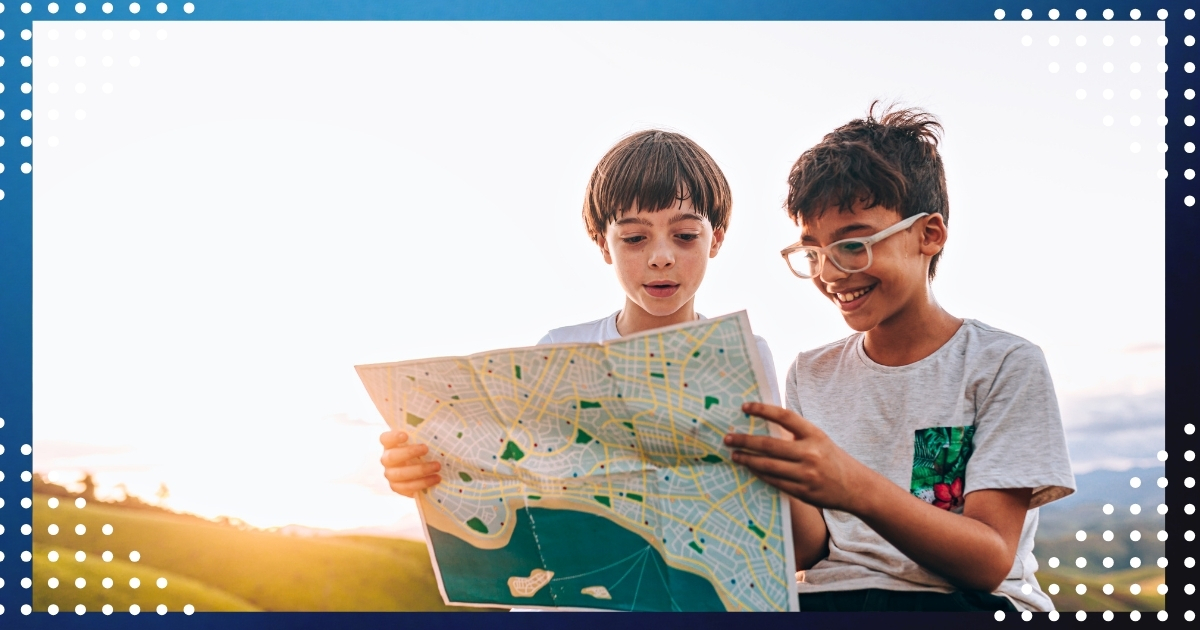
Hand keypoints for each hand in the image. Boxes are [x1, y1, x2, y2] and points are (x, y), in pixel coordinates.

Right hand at [379, 430, 441, 497]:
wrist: (423, 473)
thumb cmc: (422, 451)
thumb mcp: (422, 441)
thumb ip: (425, 434)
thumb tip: (441, 423)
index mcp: (390, 445)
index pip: (385, 439)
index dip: (393, 437)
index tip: (406, 435)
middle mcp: (387, 459)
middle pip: (392, 456)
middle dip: (409, 453)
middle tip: (426, 448)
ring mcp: (391, 475)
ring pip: (400, 474)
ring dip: (420, 470)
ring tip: (437, 466)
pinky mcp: (397, 488)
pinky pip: (407, 487)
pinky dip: (423, 483)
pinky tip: (436, 478)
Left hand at [724, 402, 867, 512]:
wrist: (856, 487)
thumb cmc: (832, 459)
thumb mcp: (819, 440)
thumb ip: (796, 435)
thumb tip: (764, 427)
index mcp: (814, 434)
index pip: (784, 417)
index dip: (763, 410)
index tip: (744, 407)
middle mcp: (810, 453)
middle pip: (769, 445)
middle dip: (744, 441)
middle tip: (727, 438)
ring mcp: (806, 475)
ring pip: (767, 466)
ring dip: (747, 460)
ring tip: (734, 454)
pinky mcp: (802, 492)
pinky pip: (774, 482)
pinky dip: (759, 474)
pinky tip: (749, 469)